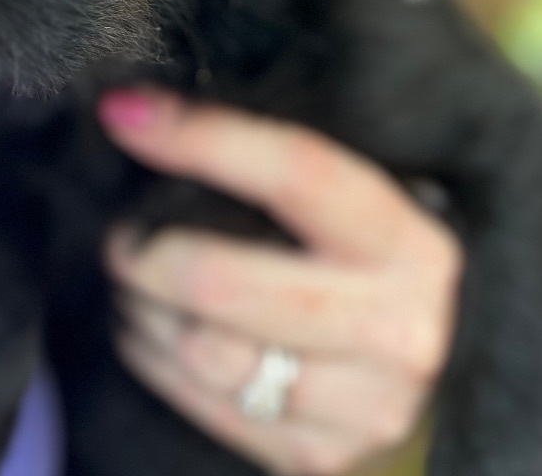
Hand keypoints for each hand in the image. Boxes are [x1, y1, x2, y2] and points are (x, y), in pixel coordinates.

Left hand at [97, 90, 462, 475]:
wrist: (433, 357)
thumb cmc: (365, 259)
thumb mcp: (351, 205)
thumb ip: (273, 173)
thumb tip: (150, 121)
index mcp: (406, 243)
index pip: (295, 173)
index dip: (200, 138)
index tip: (126, 115)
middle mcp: (397, 329)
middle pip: (221, 281)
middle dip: (144, 253)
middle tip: (122, 236)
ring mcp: (363, 405)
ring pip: (200, 349)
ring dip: (143, 309)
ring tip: (136, 284)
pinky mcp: (321, 456)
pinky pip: (201, 402)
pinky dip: (153, 359)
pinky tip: (150, 330)